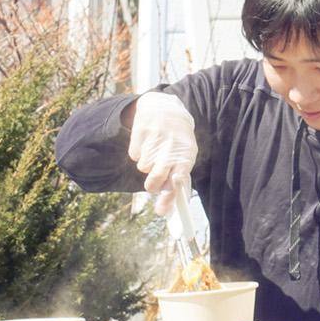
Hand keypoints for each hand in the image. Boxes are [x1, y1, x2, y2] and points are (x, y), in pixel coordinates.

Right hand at [127, 92, 196, 214]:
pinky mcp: (141, 131)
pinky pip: (134, 156)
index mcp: (186, 155)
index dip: (169, 198)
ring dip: (146, 165)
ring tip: (154, 152)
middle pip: (156, 177)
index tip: (161, 212)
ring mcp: (155, 138)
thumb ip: (180, 177)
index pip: (178, 180)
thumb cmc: (177, 138)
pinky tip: (146, 143)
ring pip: (143, 167)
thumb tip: (176, 203)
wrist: (165, 108)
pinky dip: (138, 154)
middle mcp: (171, 146)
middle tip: (152, 186)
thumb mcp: (185, 154)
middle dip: (152, 187)